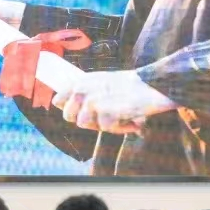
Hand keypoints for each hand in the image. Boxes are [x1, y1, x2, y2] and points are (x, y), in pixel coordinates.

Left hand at [52, 70, 176, 134]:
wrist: (150, 84)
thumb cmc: (127, 85)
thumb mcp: (100, 81)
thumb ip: (84, 92)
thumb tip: (69, 106)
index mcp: (80, 81)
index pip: (58, 100)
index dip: (68, 109)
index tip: (77, 112)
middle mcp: (82, 91)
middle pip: (69, 116)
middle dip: (84, 119)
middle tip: (102, 115)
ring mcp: (92, 102)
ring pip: (85, 124)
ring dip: (101, 123)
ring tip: (116, 115)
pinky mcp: (104, 113)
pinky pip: (105, 128)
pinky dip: (118, 126)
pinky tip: (128, 118)